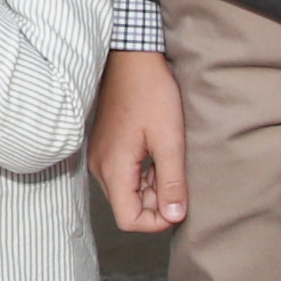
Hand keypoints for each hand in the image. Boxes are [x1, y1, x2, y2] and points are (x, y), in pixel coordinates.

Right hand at [89, 49, 187, 231]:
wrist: (131, 59)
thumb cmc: (150, 93)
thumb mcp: (169, 140)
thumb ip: (171, 182)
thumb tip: (174, 215)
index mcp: (114, 169)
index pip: (129, 220)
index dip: (156, 221)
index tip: (178, 204)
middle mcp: (101, 167)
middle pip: (127, 207)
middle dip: (156, 203)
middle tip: (178, 180)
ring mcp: (101, 156)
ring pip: (127, 192)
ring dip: (151, 188)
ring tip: (170, 163)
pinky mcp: (106, 147)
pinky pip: (124, 175)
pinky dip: (144, 174)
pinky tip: (159, 154)